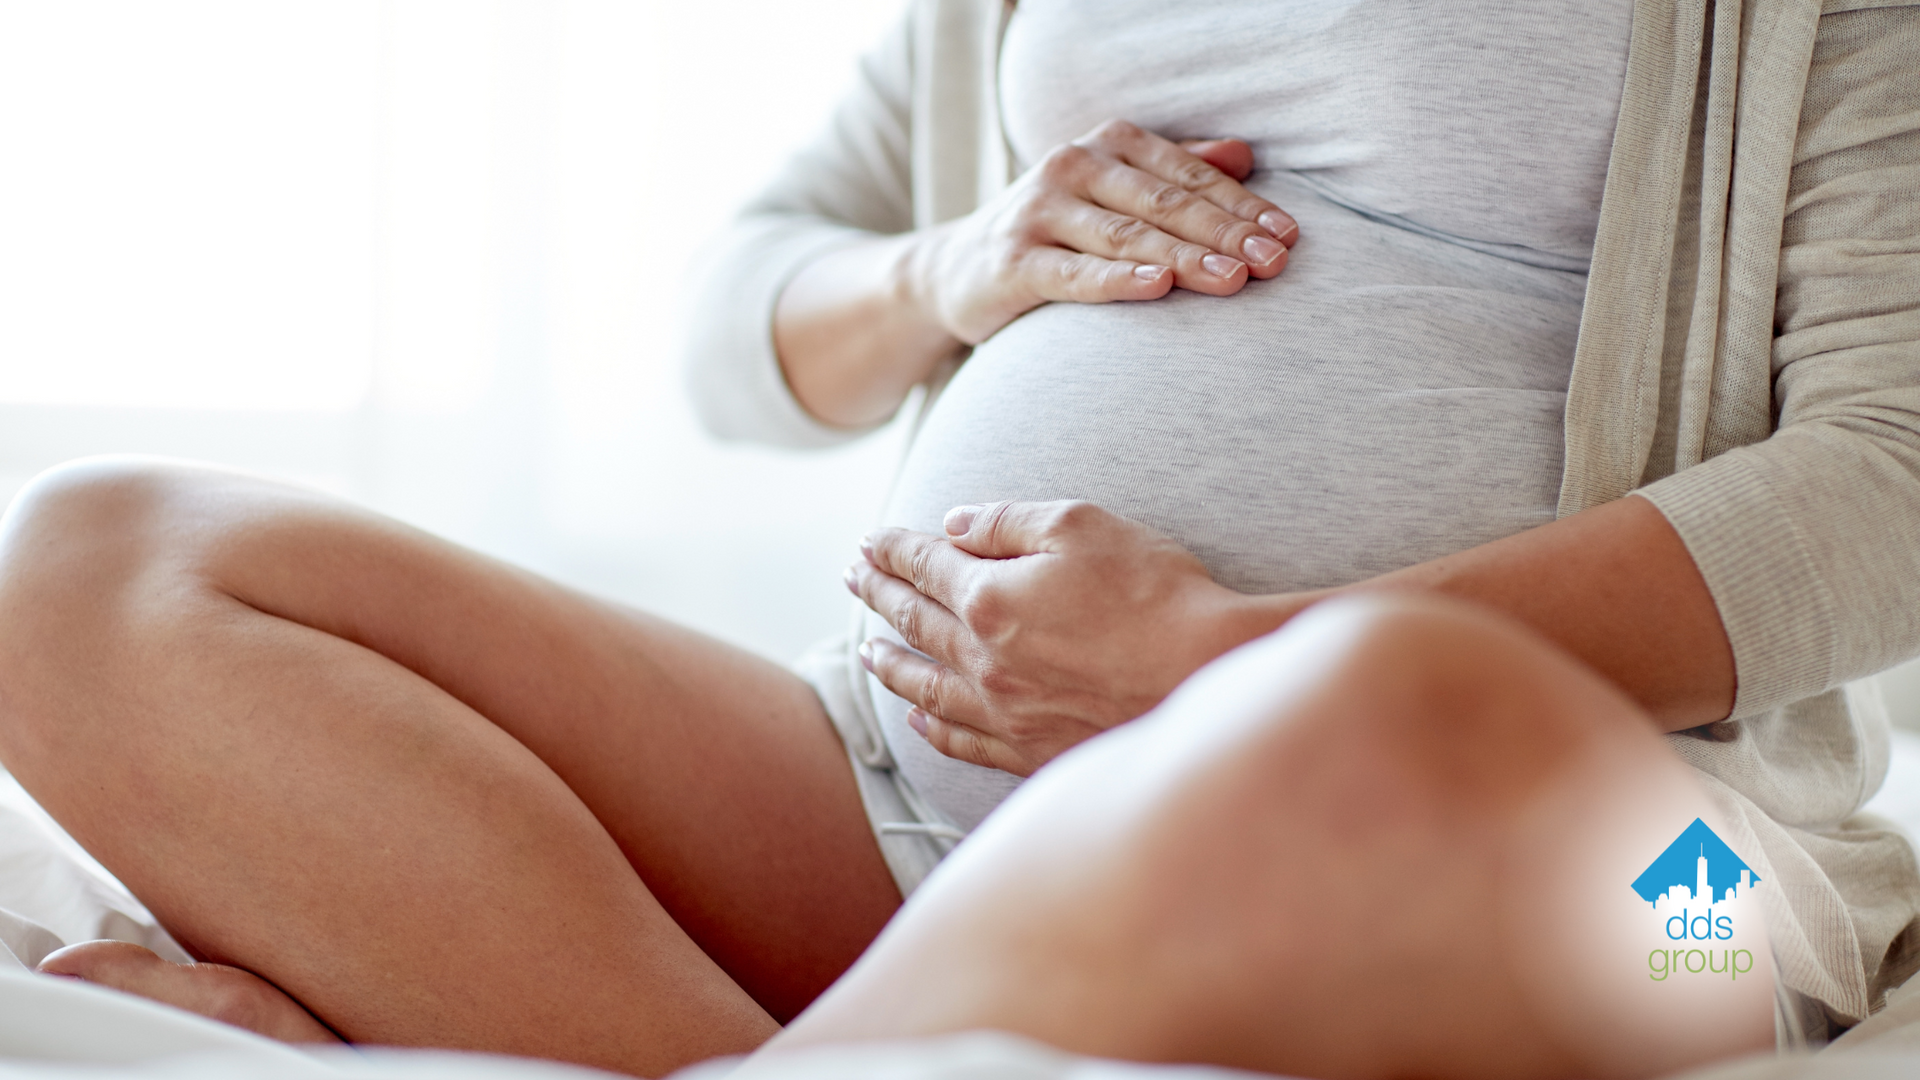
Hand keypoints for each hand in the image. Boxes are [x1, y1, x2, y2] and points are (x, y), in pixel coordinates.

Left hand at [846, 500, 1294, 775]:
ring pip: (926, 686)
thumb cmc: (1155, 590)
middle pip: (916, 621)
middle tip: (853, 579)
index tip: (869, 541)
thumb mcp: (1081, 525)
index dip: (893, 549)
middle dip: (879, 594)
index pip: (924, 565)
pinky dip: (932, 727)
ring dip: (890, 663)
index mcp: (990, 598)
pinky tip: (918, 719)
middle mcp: (984, 659)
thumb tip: (952, 525)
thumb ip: (1007, 522)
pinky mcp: (1033, 749)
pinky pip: (963, 740)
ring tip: (867, 651)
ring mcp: (1006, 710)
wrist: (1209, 672)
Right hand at [907, 120, 1299, 344]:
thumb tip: (1244, 156)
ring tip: (1235, 279)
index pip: (1190, 176)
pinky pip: (1074, 273)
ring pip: (1128, 235)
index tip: (1288, 236)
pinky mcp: (1013, 260)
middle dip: (1226, 234)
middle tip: (1276, 262)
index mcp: (1108, 144)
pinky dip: (1118, 279)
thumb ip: (1176, 172)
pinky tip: (1158, 286)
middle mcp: (1073, 166)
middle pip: (1166, 203)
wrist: (957, 270)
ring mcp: (1039, 211)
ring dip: (1186, 257)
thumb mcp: (1114, 193)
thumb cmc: (1055, 233)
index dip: (1243, 206)